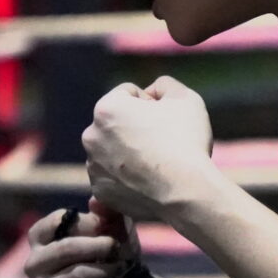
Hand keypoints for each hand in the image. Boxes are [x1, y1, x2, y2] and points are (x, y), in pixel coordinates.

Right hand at [23, 198, 140, 277]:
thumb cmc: (108, 257)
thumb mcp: (112, 230)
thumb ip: (107, 212)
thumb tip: (95, 200)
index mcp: (40, 239)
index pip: (55, 222)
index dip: (85, 224)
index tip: (104, 227)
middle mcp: (33, 264)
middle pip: (65, 249)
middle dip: (98, 247)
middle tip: (117, 248)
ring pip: (76, 275)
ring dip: (106, 271)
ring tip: (121, 269)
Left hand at [82, 76, 215, 221]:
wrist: (186, 192)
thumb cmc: (185, 141)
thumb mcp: (185, 98)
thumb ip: (165, 85)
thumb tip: (153, 91)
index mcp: (106, 108)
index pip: (128, 94)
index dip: (151, 103)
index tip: (166, 120)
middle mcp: (91, 135)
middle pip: (116, 122)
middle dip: (134, 127)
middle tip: (162, 142)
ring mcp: (93, 166)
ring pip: (112, 150)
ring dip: (128, 151)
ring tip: (156, 163)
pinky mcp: (100, 191)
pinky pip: (113, 177)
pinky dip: (126, 176)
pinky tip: (147, 180)